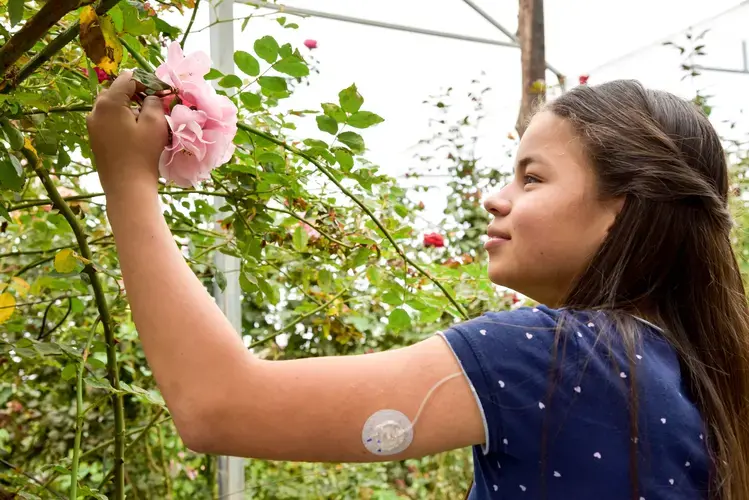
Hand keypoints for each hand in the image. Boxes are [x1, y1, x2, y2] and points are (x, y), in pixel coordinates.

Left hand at [87, 71, 167, 197]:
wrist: (127, 187)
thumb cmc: (143, 154)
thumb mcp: (154, 123)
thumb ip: (153, 102)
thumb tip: (150, 96)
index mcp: (109, 102)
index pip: (128, 79)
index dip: (147, 81)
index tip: (162, 91)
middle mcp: (95, 110)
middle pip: (117, 91)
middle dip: (137, 94)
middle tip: (156, 104)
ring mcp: (93, 125)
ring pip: (112, 106)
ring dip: (129, 107)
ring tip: (147, 120)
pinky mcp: (95, 138)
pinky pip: (109, 120)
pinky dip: (122, 120)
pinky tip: (136, 132)